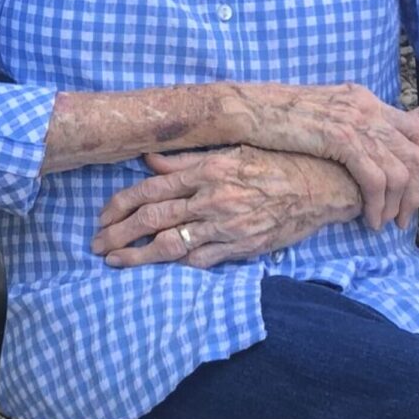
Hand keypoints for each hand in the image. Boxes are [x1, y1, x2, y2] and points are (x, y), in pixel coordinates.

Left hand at [90, 146, 361, 268]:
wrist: (322, 188)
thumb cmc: (277, 163)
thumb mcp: (231, 150)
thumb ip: (187, 158)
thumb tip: (148, 158)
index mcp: (207, 170)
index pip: (150, 189)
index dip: (120, 206)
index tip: (102, 217)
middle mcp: (212, 199)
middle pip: (152, 220)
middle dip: (119, 235)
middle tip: (97, 246)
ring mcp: (226, 227)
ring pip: (170, 246)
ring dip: (137, 257)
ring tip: (115, 263)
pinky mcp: (242, 248)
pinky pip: (201, 262)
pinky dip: (177, 265)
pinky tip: (159, 269)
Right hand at [238, 81, 418, 230]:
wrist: (249, 108)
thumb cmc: (275, 116)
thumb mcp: (321, 113)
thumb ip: (345, 124)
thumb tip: (361, 149)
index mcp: (363, 98)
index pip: (415, 127)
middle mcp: (366, 106)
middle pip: (414, 151)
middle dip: (417, 190)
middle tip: (408, 217)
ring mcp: (355, 121)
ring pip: (399, 170)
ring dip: (397, 204)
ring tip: (385, 224)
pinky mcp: (341, 138)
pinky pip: (376, 179)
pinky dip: (377, 204)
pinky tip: (368, 219)